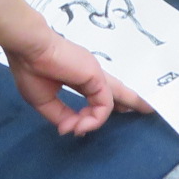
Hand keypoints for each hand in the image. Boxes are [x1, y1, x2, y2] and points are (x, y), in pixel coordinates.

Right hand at [5, 31, 152, 134]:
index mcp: (76, 75)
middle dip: (132, 100)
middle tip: (149, 108)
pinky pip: (103, 107)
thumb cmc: (32, 69)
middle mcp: (89, 73)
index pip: (96, 91)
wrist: (29, 48)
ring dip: (117, 113)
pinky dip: (93, 119)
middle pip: (116, 90)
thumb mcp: (45, 101)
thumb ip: (62, 116)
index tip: (78, 127)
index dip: (98, 107)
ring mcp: (95, 74)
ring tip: (140, 114)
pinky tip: (81, 125)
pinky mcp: (97, 78)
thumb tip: (74, 130)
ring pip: (117, 97)